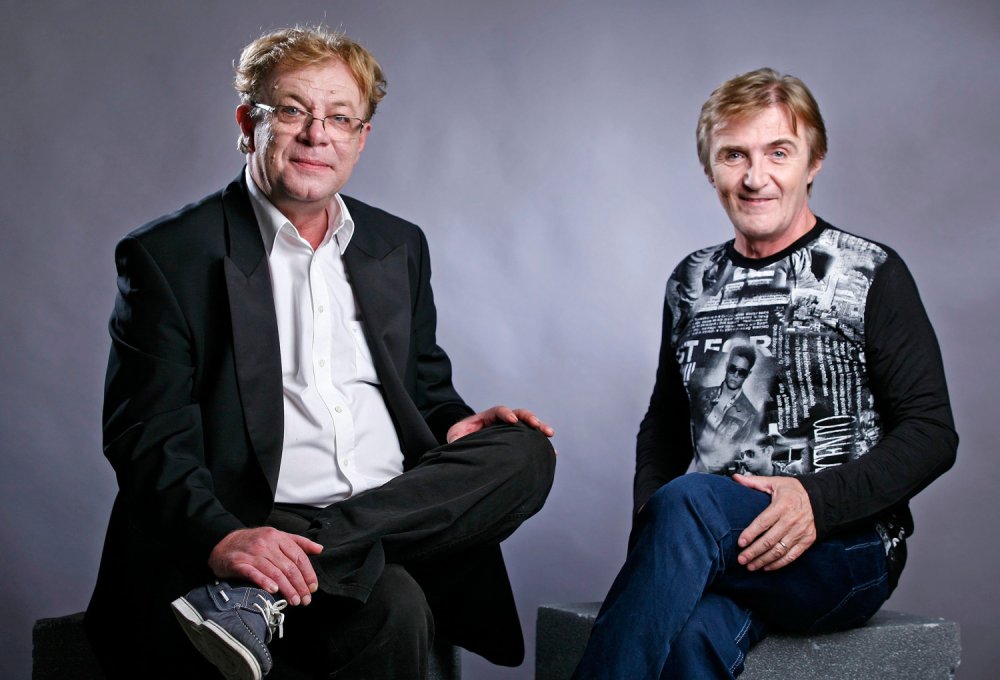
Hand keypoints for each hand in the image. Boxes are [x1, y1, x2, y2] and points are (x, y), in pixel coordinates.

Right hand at [208, 527, 323, 605]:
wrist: (223, 542)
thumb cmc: (254, 542)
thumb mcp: (277, 537)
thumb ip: (299, 542)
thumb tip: (320, 549)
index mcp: (278, 537)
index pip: (298, 556)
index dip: (308, 573)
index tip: (313, 588)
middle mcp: (266, 543)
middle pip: (288, 567)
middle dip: (299, 585)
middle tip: (306, 600)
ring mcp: (251, 553)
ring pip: (274, 572)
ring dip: (287, 589)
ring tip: (294, 601)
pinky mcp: (238, 563)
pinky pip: (253, 573)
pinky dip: (264, 582)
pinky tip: (273, 590)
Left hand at [446, 405, 553, 442]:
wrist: (463, 448)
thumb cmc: (458, 442)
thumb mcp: (455, 438)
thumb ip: (458, 438)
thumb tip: (459, 445)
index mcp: (486, 419)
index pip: (498, 411)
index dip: (506, 413)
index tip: (512, 420)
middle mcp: (500, 422)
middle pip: (518, 415)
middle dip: (529, 418)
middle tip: (538, 425)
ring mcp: (509, 432)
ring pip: (527, 427)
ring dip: (539, 429)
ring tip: (549, 434)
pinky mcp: (515, 442)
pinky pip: (530, 441)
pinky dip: (540, 445)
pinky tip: (552, 452)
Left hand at [734, 474, 816, 571]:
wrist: (821, 498)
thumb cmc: (794, 490)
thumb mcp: (775, 482)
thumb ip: (754, 482)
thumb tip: (736, 478)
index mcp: (783, 505)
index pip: (764, 522)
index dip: (751, 534)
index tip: (740, 543)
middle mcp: (792, 520)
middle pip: (770, 540)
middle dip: (754, 552)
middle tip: (741, 559)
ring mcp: (800, 532)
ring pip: (780, 550)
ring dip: (764, 560)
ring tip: (750, 566)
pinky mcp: (807, 541)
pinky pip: (792, 555)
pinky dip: (779, 563)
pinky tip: (767, 566)